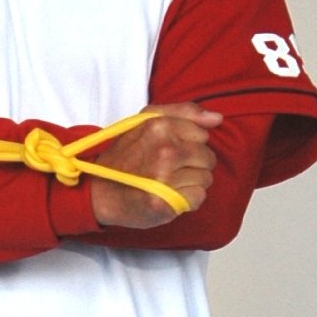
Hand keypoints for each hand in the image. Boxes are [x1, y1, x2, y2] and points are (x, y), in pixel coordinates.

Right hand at [89, 105, 219, 227]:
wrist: (99, 191)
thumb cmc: (124, 156)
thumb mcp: (145, 122)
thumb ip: (183, 112)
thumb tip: (217, 118)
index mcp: (160, 127)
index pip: (202, 135)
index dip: (189, 144)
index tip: (171, 151)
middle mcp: (165, 151)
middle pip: (208, 158)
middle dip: (193, 165)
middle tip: (170, 169)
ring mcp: (164, 178)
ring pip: (205, 179)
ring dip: (191, 183)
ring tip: (169, 183)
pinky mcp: (165, 203)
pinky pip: (198, 198)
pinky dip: (187, 200)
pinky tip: (170, 196)